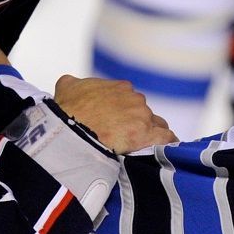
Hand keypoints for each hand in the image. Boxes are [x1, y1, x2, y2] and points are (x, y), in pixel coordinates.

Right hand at [53, 75, 175, 153]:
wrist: (69, 128)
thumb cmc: (67, 109)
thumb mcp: (67, 87)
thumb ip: (74, 83)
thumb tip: (71, 83)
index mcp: (121, 88)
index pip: (131, 100)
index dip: (125, 113)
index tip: (118, 123)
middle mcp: (135, 99)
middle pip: (143, 113)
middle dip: (136, 124)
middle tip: (124, 138)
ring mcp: (142, 117)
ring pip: (155, 125)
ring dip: (150, 134)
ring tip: (143, 148)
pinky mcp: (146, 135)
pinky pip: (166, 138)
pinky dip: (167, 143)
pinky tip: (165, 151)